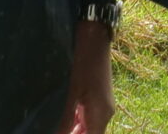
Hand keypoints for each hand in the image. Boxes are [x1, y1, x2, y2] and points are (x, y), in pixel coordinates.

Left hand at [61, 18, 114, 132]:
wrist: (96, 43)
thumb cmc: (84, 67)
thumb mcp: (73, 95)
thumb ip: (67, 120)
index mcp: (101, 114)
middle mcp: (107, 113)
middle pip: (93, 133)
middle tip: (60, 129)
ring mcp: (106, 106)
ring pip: (93, 126)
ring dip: (79, 129)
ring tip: (63, 124)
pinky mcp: (102, 99)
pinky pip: (93, 117)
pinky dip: (81, 121)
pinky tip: (69, 117)